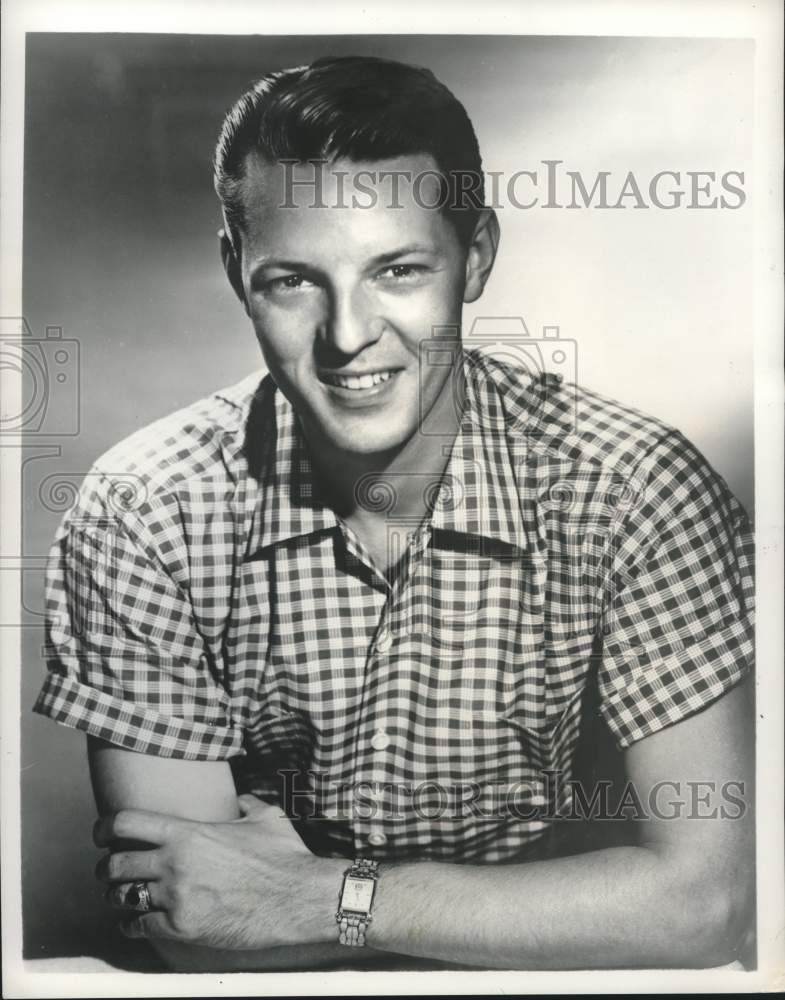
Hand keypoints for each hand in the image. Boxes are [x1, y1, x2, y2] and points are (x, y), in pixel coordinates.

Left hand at [94, 794, 345, 949]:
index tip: (101, 834)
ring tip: (120, 897)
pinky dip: (131, 924)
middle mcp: (174, 863)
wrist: (297, 898)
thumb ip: (245, 803)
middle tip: (108, 871)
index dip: (104, 827)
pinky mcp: (182, 928)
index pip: (126, 823)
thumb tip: (239, 799)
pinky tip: (134, 922)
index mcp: (188, 832)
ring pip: (122, 897)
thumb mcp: (265, 816)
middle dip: (105, 869)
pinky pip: (138, 926)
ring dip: (116, 897)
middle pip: (114, 864)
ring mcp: (176, 898)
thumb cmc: (284, 856)